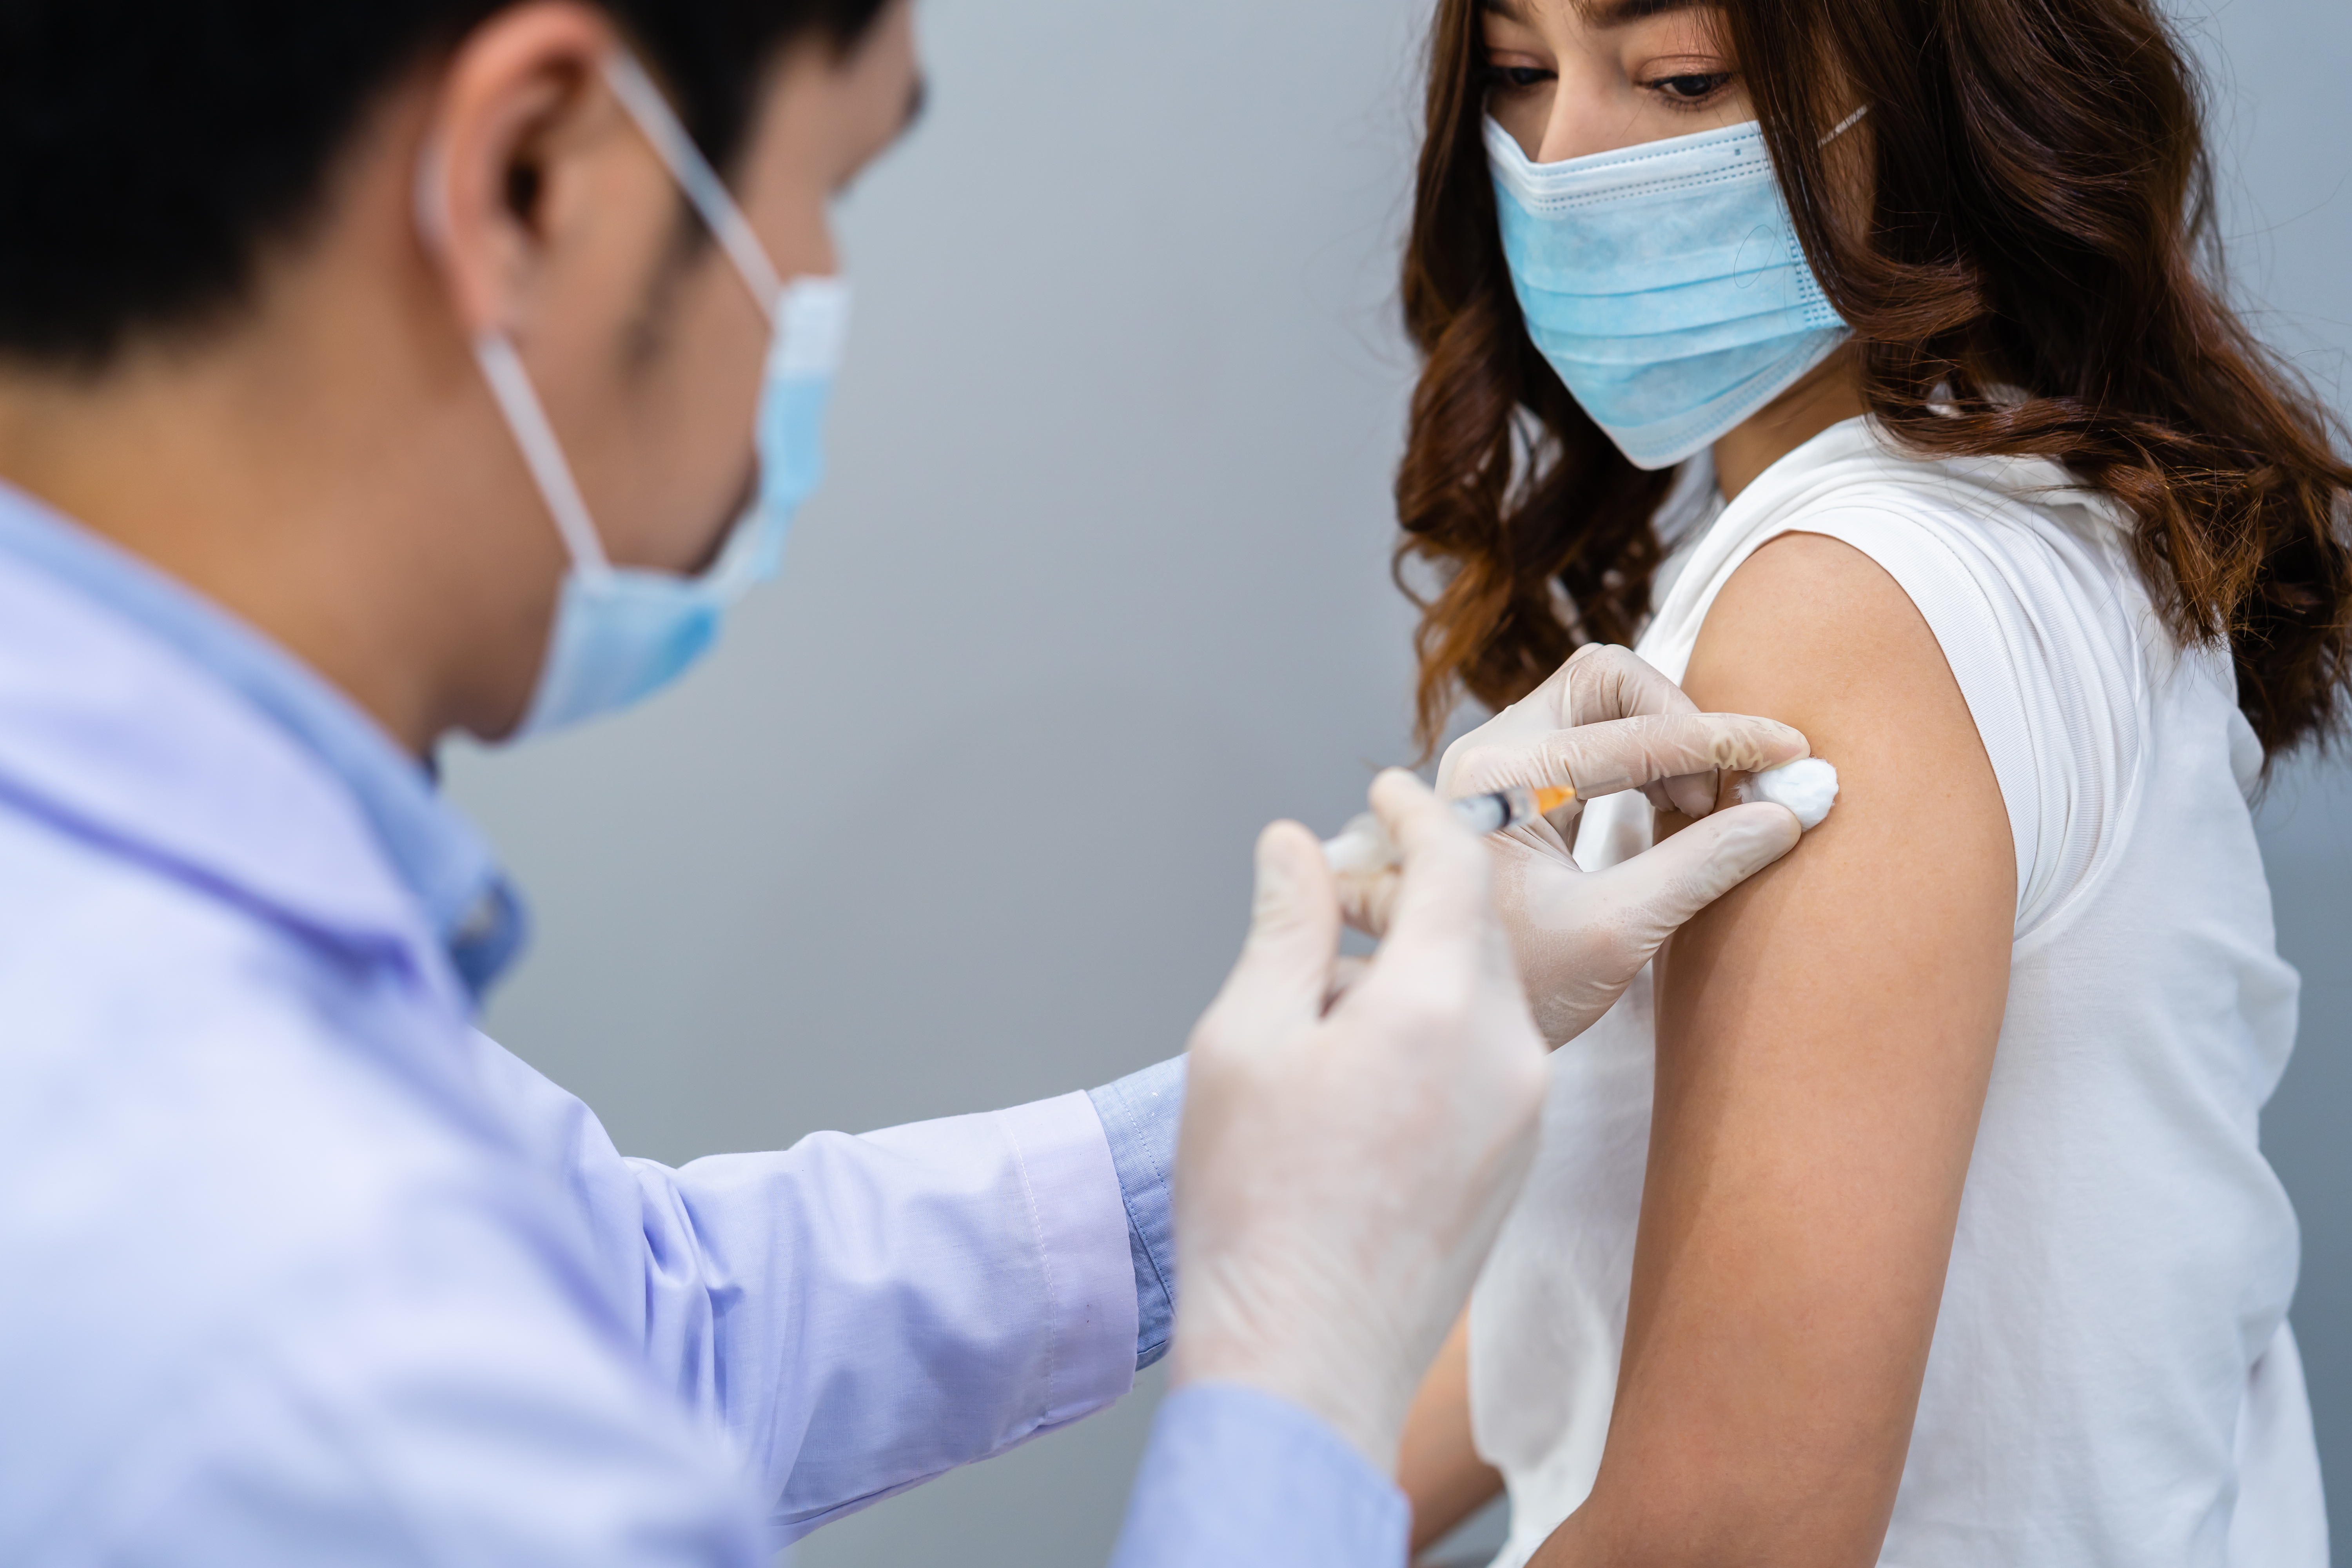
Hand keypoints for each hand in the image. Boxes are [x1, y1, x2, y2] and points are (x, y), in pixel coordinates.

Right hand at [1171, 771, 1547, 1471]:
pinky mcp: (1519, 1161)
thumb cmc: (1256, 1208)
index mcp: (1434, 1005)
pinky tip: (1369, 1060)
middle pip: (1478, 925)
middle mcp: (1505, 1050)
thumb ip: (1285, 928)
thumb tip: (1294, 845)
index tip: (1385, 788)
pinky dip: (1441, 1026)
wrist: (1304, 1362)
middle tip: (1349, 880)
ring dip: (1425, 964)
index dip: (1418, 811)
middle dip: (1420, 887)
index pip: (1453, 863)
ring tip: (1339, 986)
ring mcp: (1523, 1111)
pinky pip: (1491, 1055)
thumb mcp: (1243, 1041)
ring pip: (1486, 993)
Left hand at [1357, 645, 1811, 1046]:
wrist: (1451, 1022)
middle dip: (1679, 721)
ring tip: (1698, 813)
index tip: (1791, 752)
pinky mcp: (1515, 782)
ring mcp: (1498, 762)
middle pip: (1606, 680)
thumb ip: (1699, 867)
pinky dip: (1643, 759)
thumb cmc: (1517, 986)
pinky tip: (1671, 811)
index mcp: (1502, 779)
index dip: (1723, 741)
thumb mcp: (1613, 932)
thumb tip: (1783, 816)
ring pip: (1600, 701)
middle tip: (1717, 797)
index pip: (1634, 733)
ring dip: (1665, 740)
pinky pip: (1590, 735)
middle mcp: (1490, 752)